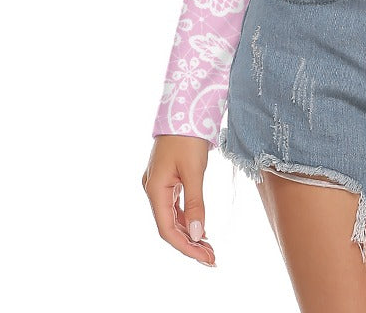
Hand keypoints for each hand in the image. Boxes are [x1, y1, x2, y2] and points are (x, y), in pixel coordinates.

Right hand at [143, 135, 217, 266]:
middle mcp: (153, 189)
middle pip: (169, 226)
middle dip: (189, 243)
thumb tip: (196, 234)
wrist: (184, 107)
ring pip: (172, 217)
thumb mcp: (194, 170)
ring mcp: (158, 184)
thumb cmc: (188, 136)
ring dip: (189, 232)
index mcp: (155, 189)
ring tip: (209, 247)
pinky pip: (174, 205)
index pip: (167, 229)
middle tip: (212, 258)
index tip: (206, 258)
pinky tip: (199, 228)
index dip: (186, 247)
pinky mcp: (167, 178)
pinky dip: (186, 218)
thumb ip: (195, 203)